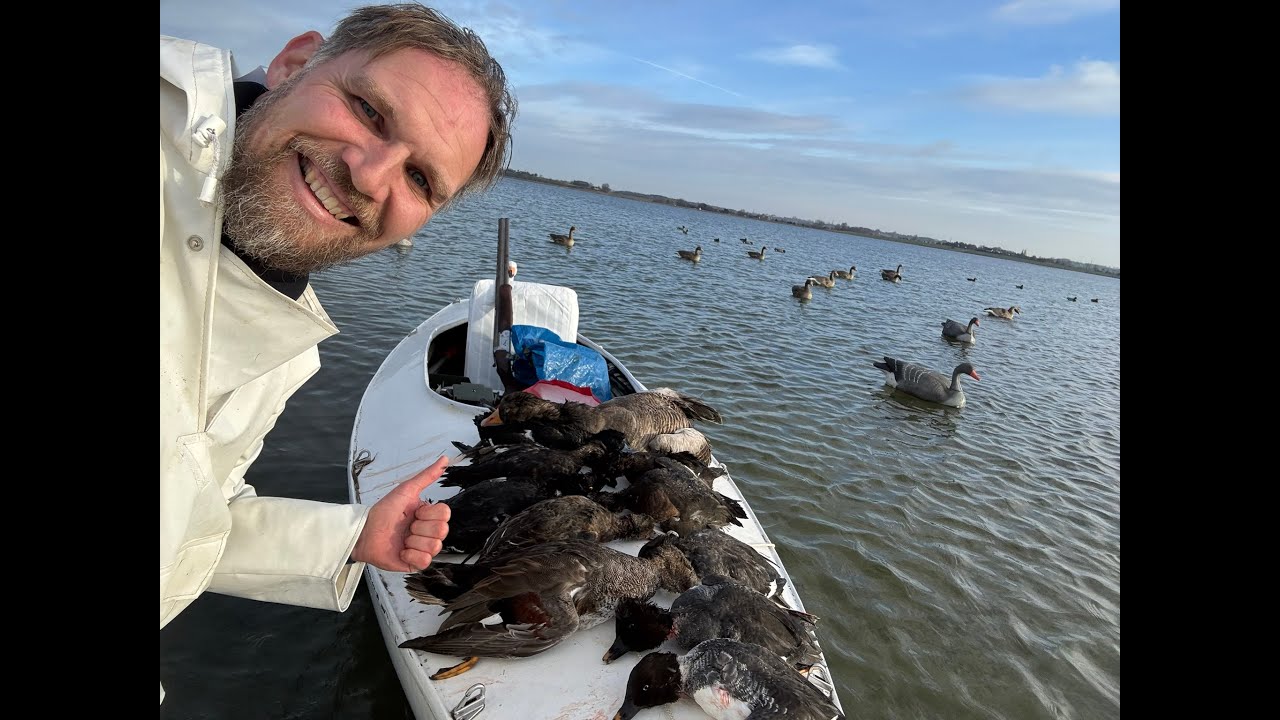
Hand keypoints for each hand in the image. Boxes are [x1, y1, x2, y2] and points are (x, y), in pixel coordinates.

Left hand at [351, 455, 451, 571]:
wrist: (365, 532)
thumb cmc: (384, 511)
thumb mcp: (406, 490)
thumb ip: (427, 476)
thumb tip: (444, 459)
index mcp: (429, 515)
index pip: (445, 514)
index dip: (428, 514)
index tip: (414, 513)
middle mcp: (428, 532)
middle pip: (441, 531)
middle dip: (419, 528)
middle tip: (406, 526)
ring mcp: (423, 548)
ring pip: (434, 546)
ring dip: (413, 541)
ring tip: (402, 538)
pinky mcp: (415, 563)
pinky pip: (425, 562)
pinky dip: (411, 555)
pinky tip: (401, 550)